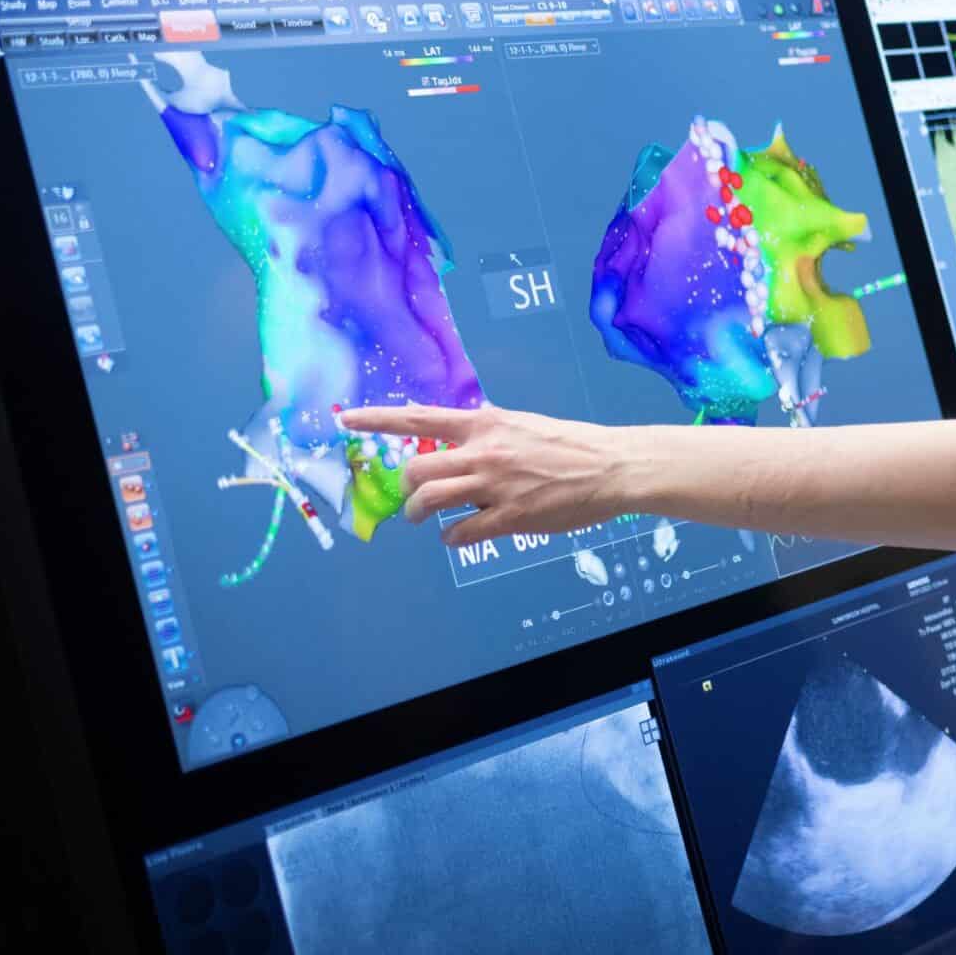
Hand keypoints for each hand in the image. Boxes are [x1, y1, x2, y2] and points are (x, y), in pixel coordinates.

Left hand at [336, 403, 637, 545]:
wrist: (612, 466)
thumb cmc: (571, 445)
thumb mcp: (523, 424)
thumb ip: (489, 429)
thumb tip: (462, 430)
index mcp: (486, 424)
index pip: (419, 417)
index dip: (376, 417)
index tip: (343, 418)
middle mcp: (483, 451)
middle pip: (417, 468)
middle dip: (408, 487)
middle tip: (414, 497)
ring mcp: (494, 486)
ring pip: (430, 500)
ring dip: (419, 513)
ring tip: (425, 518)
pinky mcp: (509, 517)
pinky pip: (460, 533)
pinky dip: (450, 537)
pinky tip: (457, 536)